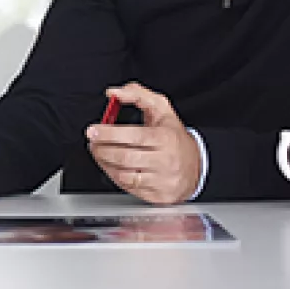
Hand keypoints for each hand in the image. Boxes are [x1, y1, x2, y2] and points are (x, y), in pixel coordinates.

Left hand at [86, 81, 200, 204]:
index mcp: (166, 138)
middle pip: (125, 157)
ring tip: (99, 153)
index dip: (109, 133)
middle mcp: (165, 161)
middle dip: (102, 149)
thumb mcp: (161, 109)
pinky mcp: (157, 196)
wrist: (196, 165)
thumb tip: (115, 93)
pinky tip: (111, 166)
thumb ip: (137, 94)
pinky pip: (128, 188)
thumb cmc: (173, 136)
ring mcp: (162, 180)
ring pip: (124, 175)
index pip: (134, 136)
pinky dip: (114, 176)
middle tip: (93, 142)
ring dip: (104, 163)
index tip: (93, 131)